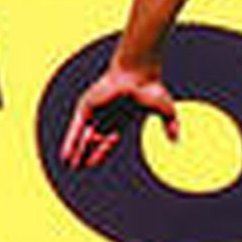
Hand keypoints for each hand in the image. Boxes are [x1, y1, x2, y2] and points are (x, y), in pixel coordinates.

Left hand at [60, 65, 178, 168]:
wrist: (138, 74)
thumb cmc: (152, 88)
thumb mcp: (166, 111)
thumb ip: (171, 126)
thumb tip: (176, 141)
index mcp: (121, 116)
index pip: (109, 138)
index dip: (102, 151)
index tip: (94, 163)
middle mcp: (106, 114)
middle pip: (94, 139)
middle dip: (87, 153)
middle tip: (80, 167)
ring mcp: (95, 110)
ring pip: (83, 136)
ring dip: (77, 151)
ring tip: (71, 166)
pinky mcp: (87, 108)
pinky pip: (76, 129)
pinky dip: (71, 143)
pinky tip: (66, 156)